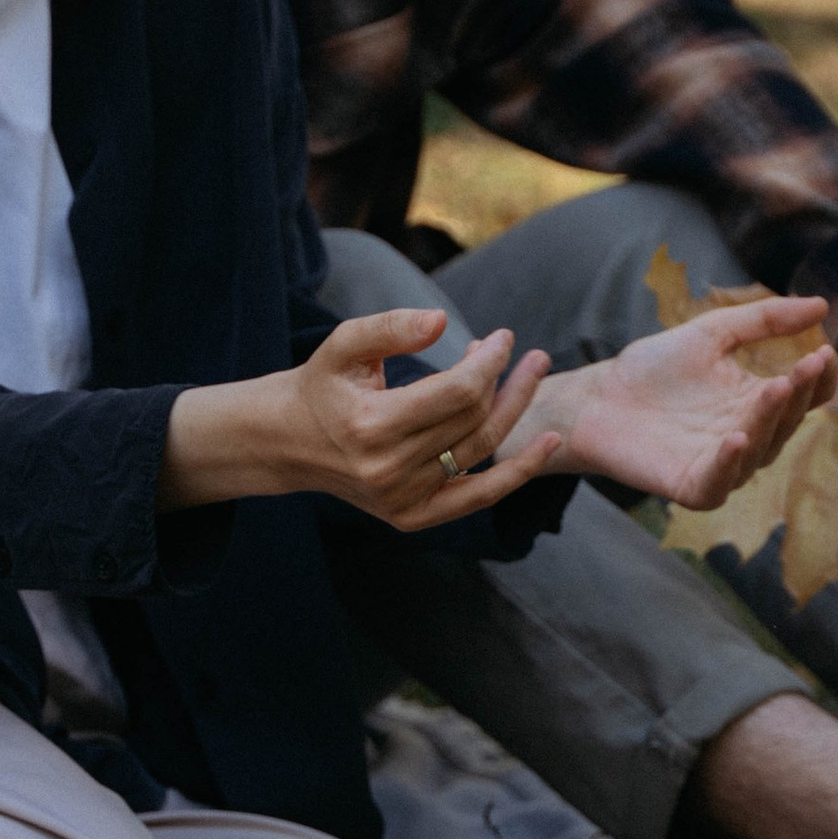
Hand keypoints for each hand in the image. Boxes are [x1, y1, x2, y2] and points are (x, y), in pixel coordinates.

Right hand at [160, 305, 561, 525]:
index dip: (489, 362)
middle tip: (525, 350)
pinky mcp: (412, 518)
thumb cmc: (321, 384)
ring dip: (514, 410)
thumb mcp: (344, 344)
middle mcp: (388, 469)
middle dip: (507, 380)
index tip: (502, 337)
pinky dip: (518, 472)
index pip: (456, 392)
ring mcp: (402, 499)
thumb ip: (390, 326)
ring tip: (531, 373)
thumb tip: (442, 320)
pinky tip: (550, 442)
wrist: (288, 443)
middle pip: (473, 420)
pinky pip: (478, 496)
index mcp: (370, 425)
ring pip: (480, 450)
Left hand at [542, 295, 837, 509]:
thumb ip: (764, 320)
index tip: (822, 351)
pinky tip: (737, 437)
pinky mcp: (691, 486)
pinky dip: (729, 464)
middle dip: (801, 393)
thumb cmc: (655, 368)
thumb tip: (824, 305)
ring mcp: (722, 464)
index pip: (806, 396)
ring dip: (770, 419)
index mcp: (758, 402)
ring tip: (778, 386)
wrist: (598, 397)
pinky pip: (719, 483)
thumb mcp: (713, 332)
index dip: (818, 378)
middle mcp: (749, 436)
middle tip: (808, 364)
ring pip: (759, 450)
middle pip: (788, 422)